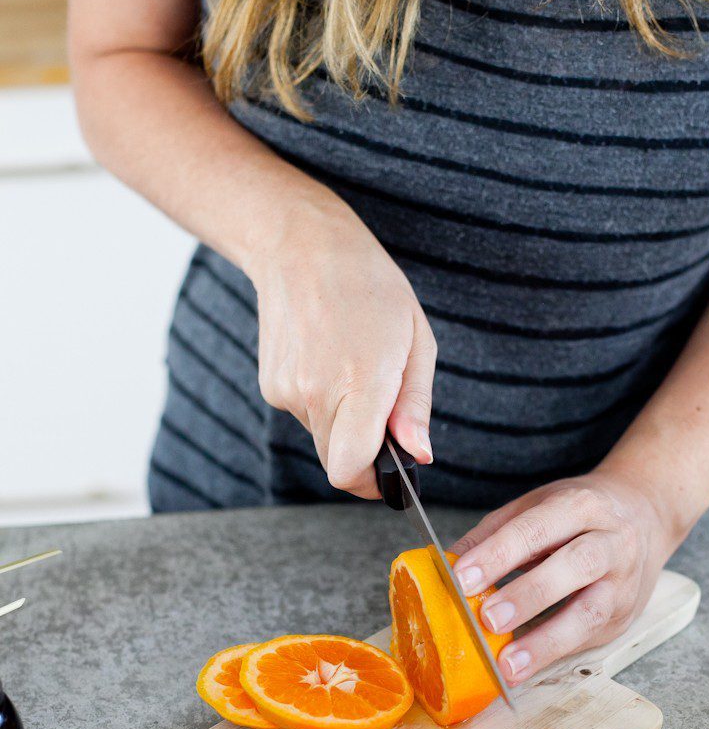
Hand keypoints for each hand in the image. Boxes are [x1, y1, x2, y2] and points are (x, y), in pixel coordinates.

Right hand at [251, 189, 435, 497]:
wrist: (300, 246)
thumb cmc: (369, 286)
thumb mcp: (416, 341)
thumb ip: (415, 406)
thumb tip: (419, 455)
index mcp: (360, 383)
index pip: (351, 470)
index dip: (372, 482)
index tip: (391, 471)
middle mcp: (316, 394)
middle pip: (337, 464)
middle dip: (362, 455)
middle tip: (382, 415)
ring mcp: (287, 392)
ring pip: (322, 439)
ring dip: (343, 423)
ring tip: (353, 367)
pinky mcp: (270, 387)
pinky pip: (305, 415)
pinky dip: (322, 402)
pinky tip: (328, 359)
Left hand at [451, 467, 676, 683]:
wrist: (645, 517)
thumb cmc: (580, 515)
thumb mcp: (538, 506)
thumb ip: (494, 533)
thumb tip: (446, 564)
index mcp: (582, 505)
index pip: (537, 528)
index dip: (499, 554)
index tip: (462, 579)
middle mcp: (612, 541)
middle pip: (575, 566)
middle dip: (529, 594)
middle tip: (487, 619)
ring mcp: (624, 583)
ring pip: (591, 612)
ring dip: (547, 641)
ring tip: (509, 664)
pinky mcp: (624, 617)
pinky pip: (589, 639)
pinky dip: (554, 655)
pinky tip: (524, 668)